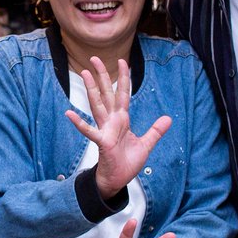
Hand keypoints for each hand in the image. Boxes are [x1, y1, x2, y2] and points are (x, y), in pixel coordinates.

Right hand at [65, 57, 170, 199]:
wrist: (119, 180)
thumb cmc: (128, 162)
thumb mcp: (146, 144)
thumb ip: (156, 131)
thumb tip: (168, 118)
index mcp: (122, 119)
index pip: (123, 94)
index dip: (123, 78)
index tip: (122, 61)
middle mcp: (112, 121)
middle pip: (107, 93)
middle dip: (102, 76)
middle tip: (94, 58)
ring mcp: (105, 130)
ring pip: (97, 105)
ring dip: (92, 89)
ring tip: (85, 73)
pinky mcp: (102, 142)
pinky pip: (89, 131)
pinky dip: (79, 123)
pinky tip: (69, 113)